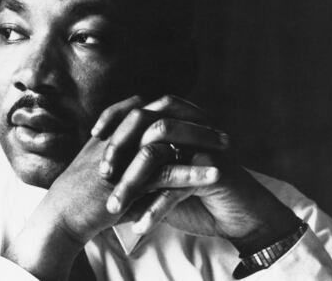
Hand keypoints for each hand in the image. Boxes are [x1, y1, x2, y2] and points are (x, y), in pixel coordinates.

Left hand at [94, 95, 298, 254]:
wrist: (238, 216)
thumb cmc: (195, 194)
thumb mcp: (161, 174)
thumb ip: (138, 159)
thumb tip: (100, 156)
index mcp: (179, 119)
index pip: (140, 105)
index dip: (115, 115)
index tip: (94, 135)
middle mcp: (192, 126)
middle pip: (147, 122)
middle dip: (119, 147)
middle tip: (102, 174)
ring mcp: (204, 146)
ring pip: (158, 153)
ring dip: (133, 182)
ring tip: (114, 206)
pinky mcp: (215, 170)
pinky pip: (177, 186)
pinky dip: (156, 208)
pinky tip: (140, 226)